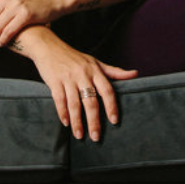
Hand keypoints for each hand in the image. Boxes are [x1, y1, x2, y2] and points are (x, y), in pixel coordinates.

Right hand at [14, 28, 135, 141]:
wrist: (49, 46)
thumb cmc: (74, 57)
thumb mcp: (95, 62)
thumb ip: (114, 71)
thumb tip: (135, 74)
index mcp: (95, 71)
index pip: (107, 90)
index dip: (111, 106)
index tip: (114, 121)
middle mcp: (82, 74)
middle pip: (91, 101)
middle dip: (94, 120)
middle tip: (96, 137)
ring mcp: (68, 78)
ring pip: (74, 103)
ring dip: (77, 121)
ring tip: (79, 135)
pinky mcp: (54, 81)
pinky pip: (59, 100)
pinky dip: (62, 113)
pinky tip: (66, 123)